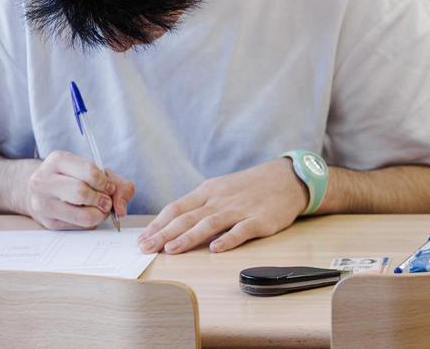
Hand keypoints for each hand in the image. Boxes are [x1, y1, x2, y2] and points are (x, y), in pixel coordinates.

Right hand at [21, 150, 134, 229]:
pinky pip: (79, 227)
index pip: (89, 172)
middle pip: (81, 193)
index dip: (105, 182)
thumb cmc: (74, 178)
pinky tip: (87, 214)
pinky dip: (91, 222)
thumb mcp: (95, 171)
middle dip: (102, 199)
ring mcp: (44, 203)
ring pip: (82, 215)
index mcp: (58, 161)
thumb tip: (121, 209)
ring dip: (99, 214)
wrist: (43, 190)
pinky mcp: (49, 223)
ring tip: (99, 208)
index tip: (108, 187)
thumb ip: (118, 184)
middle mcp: (44, 181)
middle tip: (105, 200)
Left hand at [139, 159, 308, 254]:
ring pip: (210, 223)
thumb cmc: (250, 187)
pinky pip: (241, 230)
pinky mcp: (259, 220)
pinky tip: (215, 248)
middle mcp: (221, 199)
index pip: (177, 208)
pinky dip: (227, 239)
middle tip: (146, 248)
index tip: (142, 239)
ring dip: (189, 237)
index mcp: (209, 191)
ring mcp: (240, 209)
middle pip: (188, 217)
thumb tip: (172, 224)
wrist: (287, 179)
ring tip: (171, 250)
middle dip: (164, 233)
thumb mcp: (222, 189)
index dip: (158, 223)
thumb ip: (200, 205)